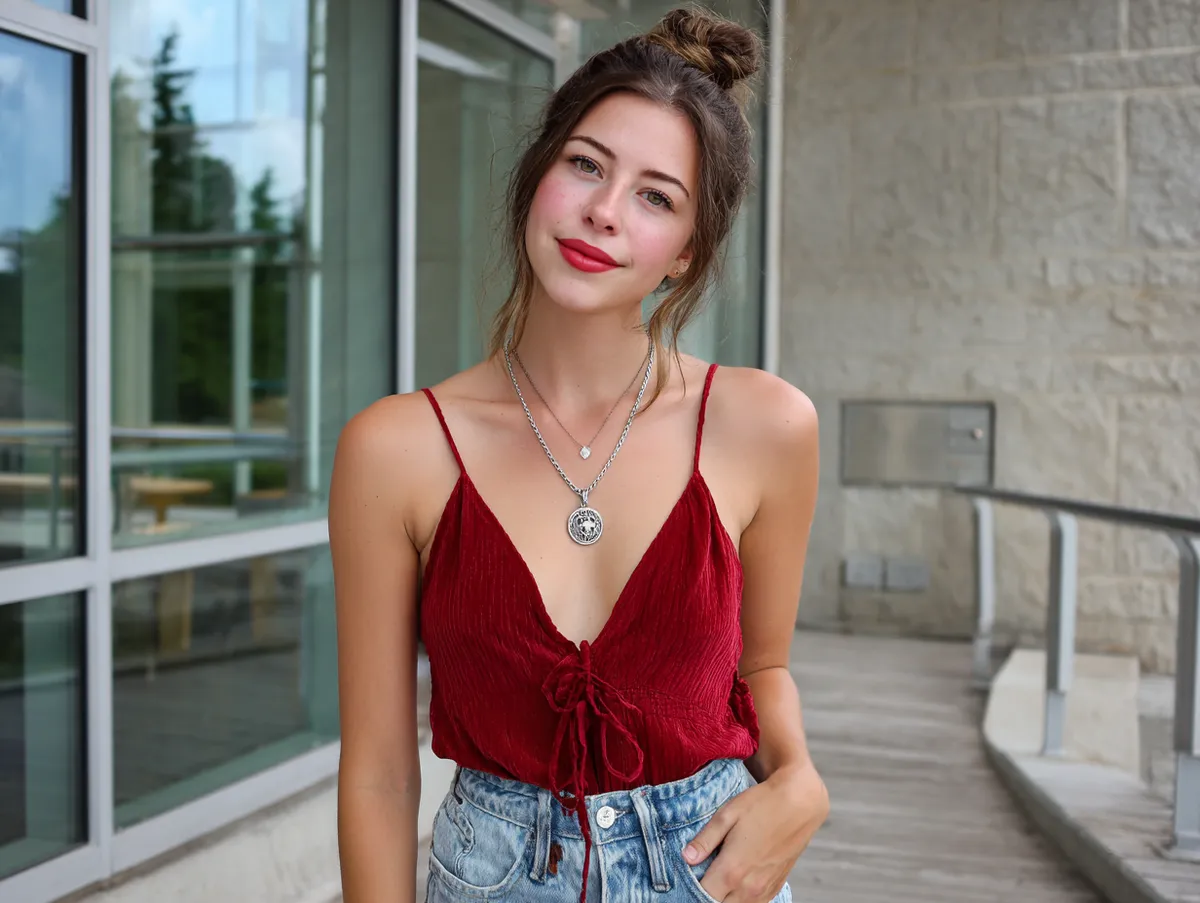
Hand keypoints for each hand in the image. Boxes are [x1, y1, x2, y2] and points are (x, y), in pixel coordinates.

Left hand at [683, 761, 828, 901]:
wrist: (799, 803)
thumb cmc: (761, 805)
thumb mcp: (726, 815)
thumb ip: (704, 840)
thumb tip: (686, 858)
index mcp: (732, 870)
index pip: (701, 896)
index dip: (690, 889)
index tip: (686, 878)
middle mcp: (749, 887)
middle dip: (706, 895)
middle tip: (702, 877)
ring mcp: (764, 890)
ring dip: (724, 898)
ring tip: (717, 879)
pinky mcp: (775, 887)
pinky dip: (741, 899)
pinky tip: (736, 882)